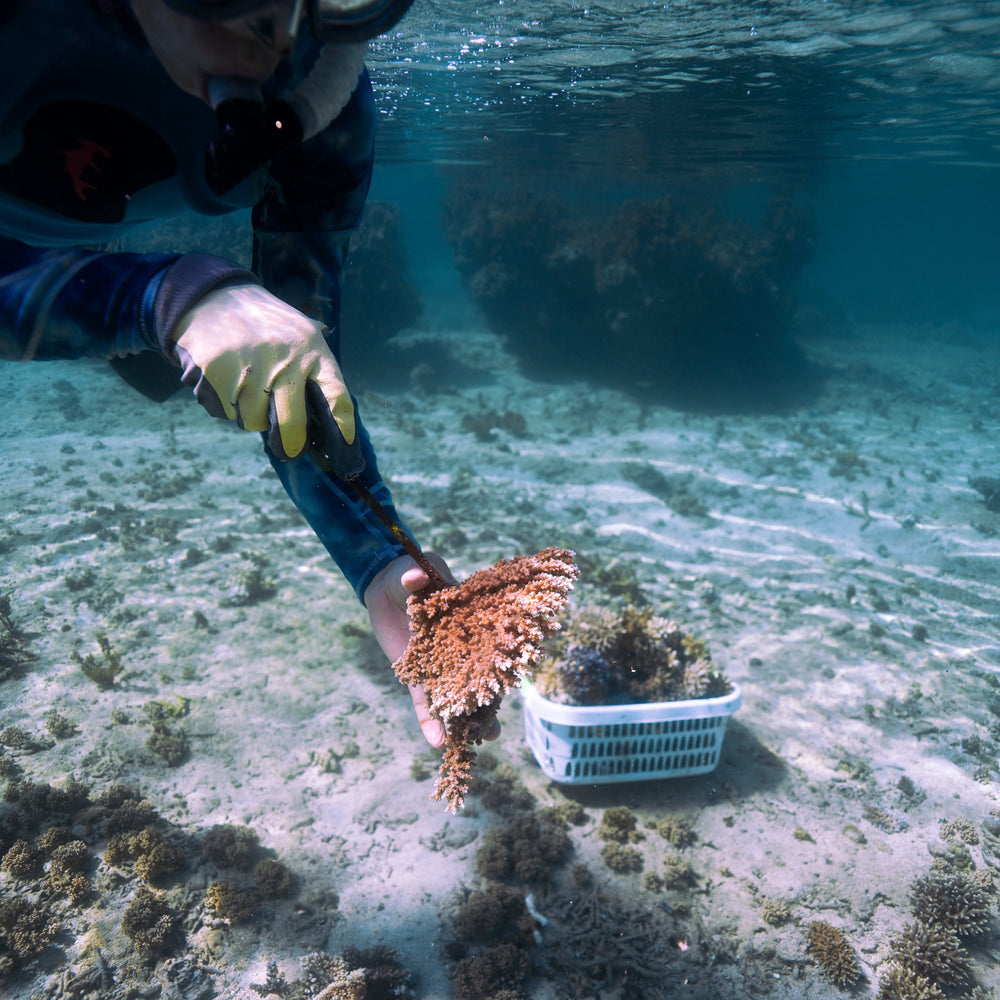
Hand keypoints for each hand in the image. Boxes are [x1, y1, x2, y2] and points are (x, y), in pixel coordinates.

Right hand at [170, 284, 355, 460]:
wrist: (212, 297)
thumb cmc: (264, 321)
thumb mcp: (300, 329)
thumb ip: (318, 362)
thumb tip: (336, 407)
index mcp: (312, 351)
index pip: (336, 396)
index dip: (342, 426)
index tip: (344, 445)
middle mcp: (286, 362)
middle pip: (293, 423)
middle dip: (291, 444)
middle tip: (290, 451)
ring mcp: (252, 370)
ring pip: (256, 421)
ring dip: (253, 415)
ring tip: (248, 389)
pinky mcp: (219, 376)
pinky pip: (228, 411)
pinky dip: (229, 405)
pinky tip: (227, 381)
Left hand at [365, 554, 501, 747]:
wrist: (385, 586)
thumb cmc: (410, 574)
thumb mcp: (418, 569)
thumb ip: (420, 576)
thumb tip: (415, 578)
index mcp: (467, 623)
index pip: (486, 646)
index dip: (497, 665)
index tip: (507, 684)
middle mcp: (457, 648)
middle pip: (474, 680)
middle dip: (483, 707)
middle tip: (492, 732)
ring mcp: (437, 664)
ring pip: (451, 697)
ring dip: (459, 722)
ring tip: (468, 745)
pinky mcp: (415, 674)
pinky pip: (423, 700)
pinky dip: (429, 720)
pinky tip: (436, 741)